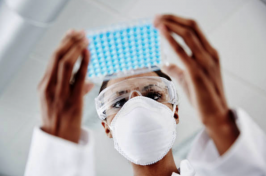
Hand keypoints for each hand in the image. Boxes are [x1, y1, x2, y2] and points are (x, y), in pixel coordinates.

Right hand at [37, 30, 93, 142]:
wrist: (58, 139)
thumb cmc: (59, 119)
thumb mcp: (57, 102)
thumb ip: (70, 89)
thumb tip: (88, 83)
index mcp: (44, 86)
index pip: (52, 59)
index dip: (62, 44)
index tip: (71, 34)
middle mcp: (49, 87)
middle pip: (57, 57)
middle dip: (69, 41)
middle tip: (79, 32)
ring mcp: (60, 93)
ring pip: (65, 63)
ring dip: (76, 48)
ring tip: (85, 38)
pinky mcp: (72, 100)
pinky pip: (78, 77)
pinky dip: (83, 62)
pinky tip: (88, 52)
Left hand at [154, 15, 238, 154]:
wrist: (214, 113)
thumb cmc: (202, 96)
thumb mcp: (188, 79)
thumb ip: (177, 69)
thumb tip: (165, 64)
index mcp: (209, 53)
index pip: (194, 29)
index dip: (177, 21)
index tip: (163, 20)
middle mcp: (209, 54)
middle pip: (190, 27)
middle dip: (172, 19)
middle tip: (156, 18)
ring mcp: (205, 62)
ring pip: (188, 35)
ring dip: (170, 25)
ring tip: (156, 21)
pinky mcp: (196, 72)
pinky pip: (182, 52)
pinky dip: (171, 39)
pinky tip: (162, 32)